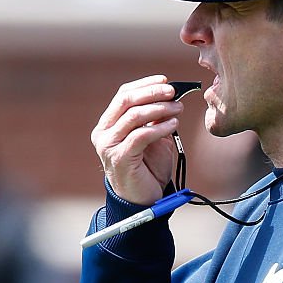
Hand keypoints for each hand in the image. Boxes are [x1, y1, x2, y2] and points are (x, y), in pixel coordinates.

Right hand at [91, 75, 183, 205]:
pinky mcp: (120, 158)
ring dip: (160, 109)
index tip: (166, 81)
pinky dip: (160, 128)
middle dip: (152, 93)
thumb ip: (156, 119)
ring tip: (178, 109)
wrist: (143, 201)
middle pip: (127, 101)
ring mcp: (109, 145)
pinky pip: (141, 135)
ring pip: (134, 116)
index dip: (145, 85)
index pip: (124, 95)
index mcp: (109, 124)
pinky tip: (174, 125)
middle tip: (173, 92)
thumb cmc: (148, 169)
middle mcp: (104, 132)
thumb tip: (170, 96)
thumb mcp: (153, 139)